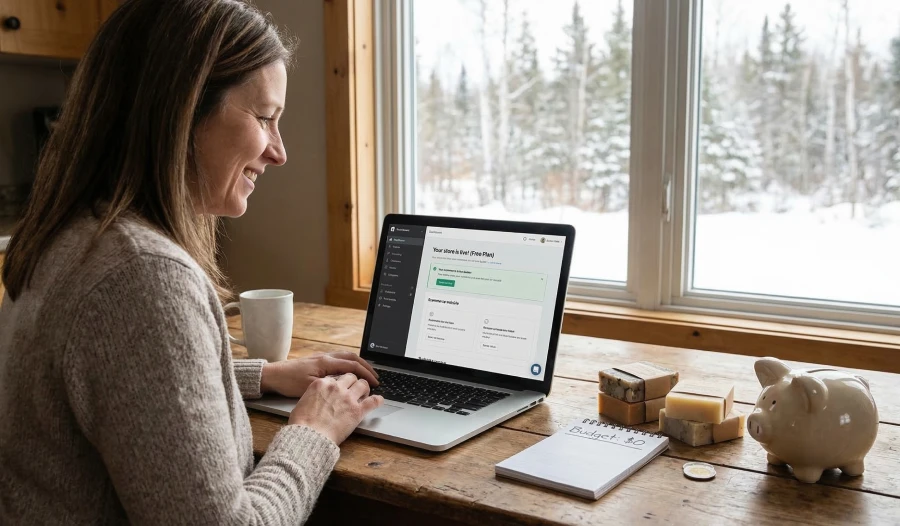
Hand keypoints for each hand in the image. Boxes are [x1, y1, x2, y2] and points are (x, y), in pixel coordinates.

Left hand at [260, 351, 378, 397]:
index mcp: (326, 362)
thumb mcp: (310, 387)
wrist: (273, 375)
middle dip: (366, 367)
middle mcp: (325, 356)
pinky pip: (339, 359)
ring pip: (346, 356)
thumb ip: (329, 385)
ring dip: (358, 364)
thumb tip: (346, 386)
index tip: (375, 383)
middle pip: (352, 357)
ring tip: (366, 374)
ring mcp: (321, 357)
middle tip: (375, 377)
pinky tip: (349, 373)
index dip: (366, 374)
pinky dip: (349, 364)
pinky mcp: (317, 360)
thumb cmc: (289, 382)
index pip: (353, 366)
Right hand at [288, 373, 383, 443]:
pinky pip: (372, 401)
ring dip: (364, 388)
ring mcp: (348, 398)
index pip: (336, 377)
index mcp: (321, 383)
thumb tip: (316, 399)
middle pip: (351, 377)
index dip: (340, 383)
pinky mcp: (357, 410)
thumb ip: (313, 396)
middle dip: (353, 382)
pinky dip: (377, 400)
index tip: (341, 387)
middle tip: (354, 389)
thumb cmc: (301, 423)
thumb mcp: (302, 402)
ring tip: (365, 394)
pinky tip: (379, 400)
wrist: (308, 436)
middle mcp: (336, 387)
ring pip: (363, 384)